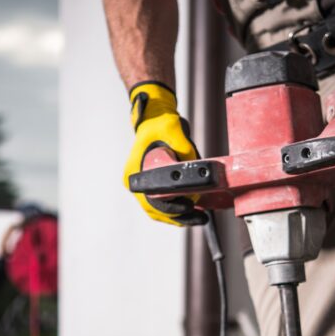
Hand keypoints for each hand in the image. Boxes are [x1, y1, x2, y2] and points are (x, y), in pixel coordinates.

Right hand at [122, 82, 200, 225]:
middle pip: (156, 211)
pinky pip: (164, 204)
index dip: (170, 208)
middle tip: (200, 218)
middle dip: (179, 217)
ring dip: (179, 216)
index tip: (188, 207)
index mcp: (134, 173)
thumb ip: (184, 148)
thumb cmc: (158, 122)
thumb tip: (196, 167)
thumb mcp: (172, 129)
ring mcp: (144, 186)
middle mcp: (136, 183)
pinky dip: (178, 209)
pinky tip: (194, 210)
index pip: (151, 200)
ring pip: (160, 211)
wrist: (154, 117)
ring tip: (199, 217)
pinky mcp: (153, 185)